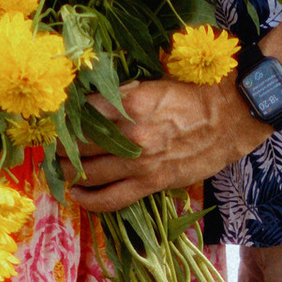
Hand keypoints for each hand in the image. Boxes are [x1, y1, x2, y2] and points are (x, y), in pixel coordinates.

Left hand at [73, 76, 265, 212]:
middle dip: (58, 146)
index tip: (55, 120)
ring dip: (66, 171)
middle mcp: (130, 134)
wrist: (232, 117)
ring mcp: (139, 162)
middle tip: (49, 145)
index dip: (64, 117)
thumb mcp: (157, 82)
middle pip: (78, 144)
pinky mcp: (151, 183)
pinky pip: (111, 199)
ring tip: (56, 168)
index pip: (82, 112)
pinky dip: (89, 199)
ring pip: (88, 172)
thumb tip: (98, 99)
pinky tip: (75, 193)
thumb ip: (126, 92)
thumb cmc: (196, 94)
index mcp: (130, 102)